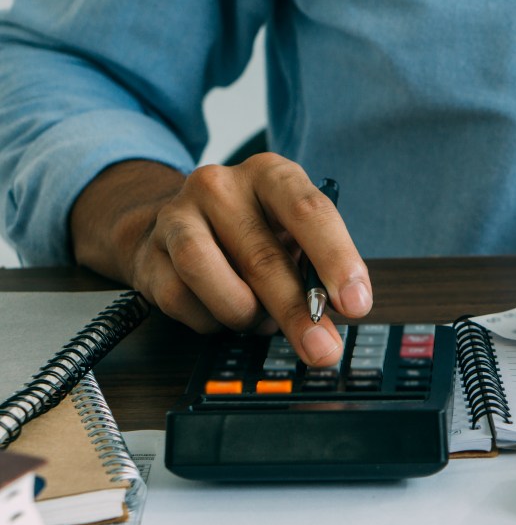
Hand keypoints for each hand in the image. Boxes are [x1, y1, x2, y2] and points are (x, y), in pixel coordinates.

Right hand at [70, 154, 371, 364]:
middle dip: (297, 313)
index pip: (309, 212)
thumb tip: (331, 317)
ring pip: (208, 275)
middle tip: (321, 349)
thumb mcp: (293, 238)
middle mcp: (221, 186)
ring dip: (243, 313)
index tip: (356, 303)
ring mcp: (177, 215)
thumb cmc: (253, 234)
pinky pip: (180, 299)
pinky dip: (209, 319)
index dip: (336, 260)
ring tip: (258, 320)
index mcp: (271, 175)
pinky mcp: (149, 251)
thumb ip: (315, 271)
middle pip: (262, 256)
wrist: (176, 226)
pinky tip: (221, 313)